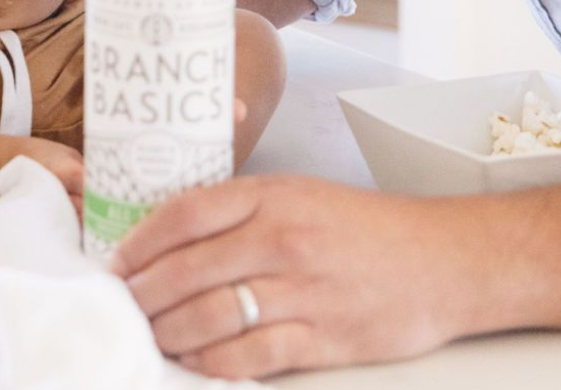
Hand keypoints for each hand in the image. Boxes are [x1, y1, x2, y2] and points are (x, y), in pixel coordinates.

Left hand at [111, 174, 478, 378]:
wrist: (442, 260)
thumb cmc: (363, 226)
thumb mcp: (298, 195)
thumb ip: (240, 210)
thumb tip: (174, 237)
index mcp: (272, 196)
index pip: (186, 213)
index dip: (141, 240)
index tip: (118, 259)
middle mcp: (282, 239)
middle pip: (189, 269)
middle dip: (144, 292)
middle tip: (122, 304)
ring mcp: (303, 291)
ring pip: (211, 316)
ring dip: (170, 331)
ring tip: (151, 335)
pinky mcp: (324, 339)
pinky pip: (251, 357)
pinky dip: (214, 364)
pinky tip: (195, 363)